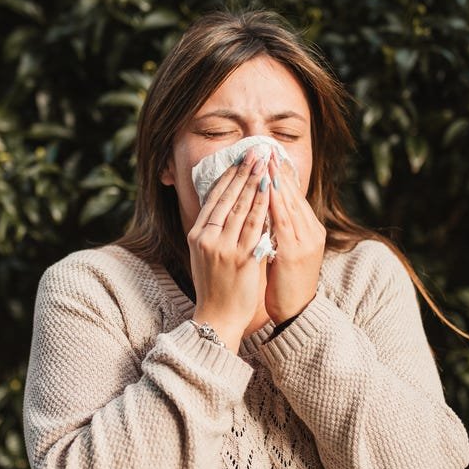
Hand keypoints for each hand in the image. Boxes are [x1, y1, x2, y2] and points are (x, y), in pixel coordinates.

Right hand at [187, 149, 271, 351]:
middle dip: (243, 172)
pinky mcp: (241, 258)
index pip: (213, 198)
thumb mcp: (205, 254)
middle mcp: (208, 238)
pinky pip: (255, 226)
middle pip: (228, 198)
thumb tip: (226, 206)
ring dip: (255, 182)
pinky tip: (271, 191)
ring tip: (265, 164)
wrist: (218, 317)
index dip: (228, 176)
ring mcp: (224, 247)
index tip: (239, 158)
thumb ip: (214, 231)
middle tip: (256, 152)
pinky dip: (263, 206)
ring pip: (242, 208)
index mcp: (198, 235)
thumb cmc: (215, 286)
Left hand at [265, 156, 325, 322]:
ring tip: (266, 161)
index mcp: (309, 230)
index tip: (270, 156)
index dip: (282, 175)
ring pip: (290, 204)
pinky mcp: (295, 252)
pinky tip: (266, 189)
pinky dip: (275, 203)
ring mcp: (305, 241)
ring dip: (276, 181)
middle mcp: (311, 232)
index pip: (295, 196)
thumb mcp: (285, 251)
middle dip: (278, 171)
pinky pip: (283, 222)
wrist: (296, 313)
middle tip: (266, 149)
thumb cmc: (286, 284)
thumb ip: (279, 230)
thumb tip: (264, 209)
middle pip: (294, 195)